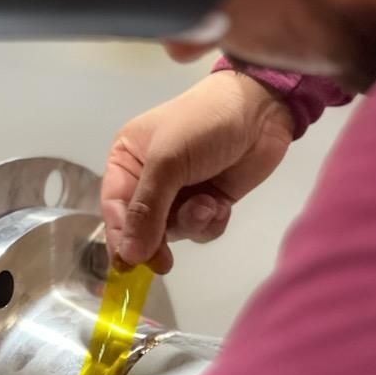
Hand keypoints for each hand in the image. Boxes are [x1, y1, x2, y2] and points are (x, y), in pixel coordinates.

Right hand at [102, 71, 293, 271]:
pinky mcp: (209, 201)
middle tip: (164, 262)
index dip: (120, 236)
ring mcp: (180, 192)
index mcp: (128, 160)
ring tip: (207, 204)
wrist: (261, 111)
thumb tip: (128, 255)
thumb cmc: (203, 124)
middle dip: (157, 239)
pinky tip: (221, 204)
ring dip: (190, 224)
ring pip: (173, 231)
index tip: (128, 263)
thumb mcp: (168, 161)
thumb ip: (147, 209)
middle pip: (141, 226)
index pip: (114, 206)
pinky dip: (210, 221)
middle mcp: (149, 179)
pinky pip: (200, 229)